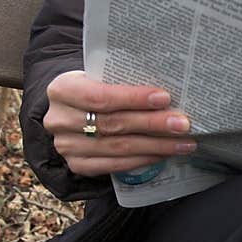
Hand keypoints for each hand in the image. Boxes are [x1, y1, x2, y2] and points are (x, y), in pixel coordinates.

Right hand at [43, 70, 195, 176]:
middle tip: (182, 124)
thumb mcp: (98, 76)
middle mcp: (59, 120)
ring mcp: (66, 146)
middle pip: (113, 124)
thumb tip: (168, 94)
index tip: (165, 98)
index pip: (100, 97)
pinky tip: (164, 154)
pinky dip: (143, 160)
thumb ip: (122, 82)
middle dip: (152, 124)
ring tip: (183, 142)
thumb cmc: (93, 87)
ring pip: (117, 148)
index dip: (133, 99)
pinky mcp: (77, 165)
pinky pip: (115, 165)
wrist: (71, 109)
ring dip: (155, 146)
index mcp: (62, 89)